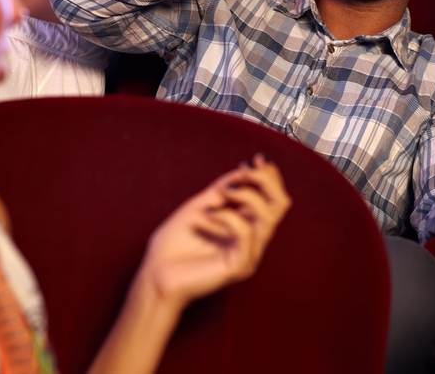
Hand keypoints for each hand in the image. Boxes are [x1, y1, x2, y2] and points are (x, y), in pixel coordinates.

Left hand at [135, 155, 290, 312]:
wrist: (154, 276)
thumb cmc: (172, 246)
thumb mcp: (199, 207)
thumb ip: (221, 191)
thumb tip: (242, 170)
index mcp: (246, 227)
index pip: (273, 199)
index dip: (270, 176)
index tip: (256, 159)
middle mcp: (252, 240)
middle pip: (280, 205)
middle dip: (266, 180)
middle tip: (244, 172)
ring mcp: (248, 254)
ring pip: (268, 216)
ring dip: (246, 195)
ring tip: (224, 192)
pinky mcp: (240, 266)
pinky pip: (246, 233)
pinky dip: (227, 216)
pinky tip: (207, 216)